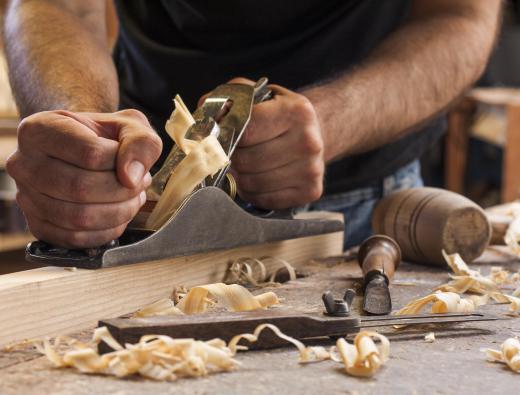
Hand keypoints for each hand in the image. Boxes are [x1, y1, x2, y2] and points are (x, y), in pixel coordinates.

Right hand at [6, 109, 161, 247]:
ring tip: (132, 199)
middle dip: (122, 191)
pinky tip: (119, 215)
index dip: (121, 163)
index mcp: (39, 129)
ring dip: (118, 212)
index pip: (90, 154)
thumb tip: (132, 177)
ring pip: (78, 217)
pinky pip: (75, 239)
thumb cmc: (107, 137)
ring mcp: (26, 198)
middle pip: (81, 188)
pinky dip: (107, 231)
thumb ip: (140, 143)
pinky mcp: (37, 225)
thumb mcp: (131, 126)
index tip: (133, 163)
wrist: (89, 152)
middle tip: (139, 185)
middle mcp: (23, 164)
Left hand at [227, 78, 324, 208]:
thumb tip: (202, 121)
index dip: (227, 135)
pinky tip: (257, 178)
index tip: (221, 136)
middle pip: (247, 160)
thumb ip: (226, 101)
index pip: (246, 130)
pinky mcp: (310, 191)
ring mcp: (312, 169)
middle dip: (232, 158)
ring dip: (240, 177)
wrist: (315, 131)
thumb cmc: (277, 114)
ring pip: (253, 183)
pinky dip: (253, 192)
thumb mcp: (256, 96)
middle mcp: (309, 141)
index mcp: (297, 112)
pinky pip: (264, 199)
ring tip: (244, 166)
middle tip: (231, 153)